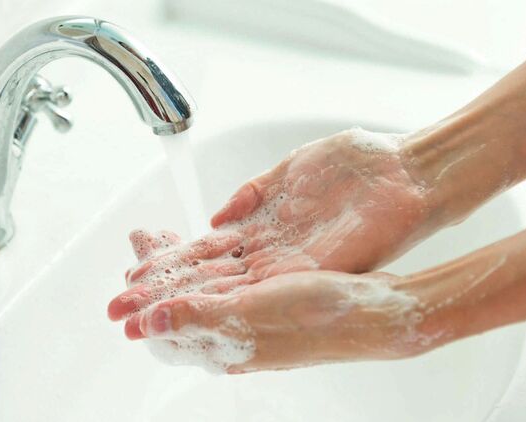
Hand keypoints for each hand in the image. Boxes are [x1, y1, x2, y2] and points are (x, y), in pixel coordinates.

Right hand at [109, 128, 433, 320]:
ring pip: (224, 292)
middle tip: (119, 304)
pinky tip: (186, 313)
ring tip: (140, 315)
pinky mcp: (311, 272)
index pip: (205, 253)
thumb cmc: (355, 166)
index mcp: (263, 231)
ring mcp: (289, 267)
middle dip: (160, 292)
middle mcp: (271, 256)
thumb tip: (217, 216)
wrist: (405, 175)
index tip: (134, 272)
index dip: (168, 263)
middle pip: (206, 279)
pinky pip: (258, 293)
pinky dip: (219, 305)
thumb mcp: (289, 171)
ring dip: (180, 305)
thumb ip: (252, 194)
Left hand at [126, 271, 441, 372]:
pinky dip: (209, 253)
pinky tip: (205, 244)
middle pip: (182, 294)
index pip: (170, 316)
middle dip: (157, 269)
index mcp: (223, 339)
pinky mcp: (270, 289)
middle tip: (137, 240)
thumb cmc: (319, 319)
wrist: (374, 312)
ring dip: (178, 258)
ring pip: (202, 279)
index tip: (126, 272)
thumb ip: (196, 317)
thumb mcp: (250, 315)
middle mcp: (234, 325)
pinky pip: (228, 270)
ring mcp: (253, 307)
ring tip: (159, 237)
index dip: (145, 294)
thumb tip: (147, 324)